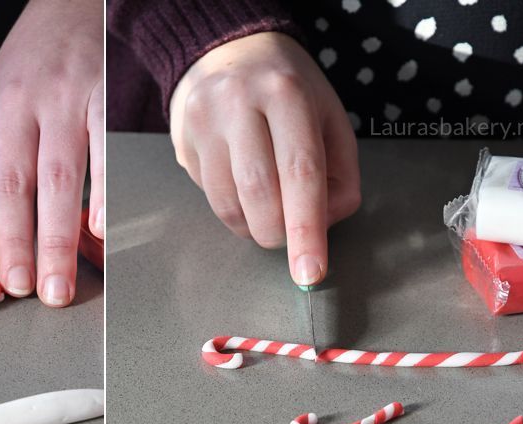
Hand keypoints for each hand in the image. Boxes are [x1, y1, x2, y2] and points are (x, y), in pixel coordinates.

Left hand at [0, 0, 103, 307]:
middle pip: (42, 183)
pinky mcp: (118, 96)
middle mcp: (44, 105)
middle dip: (44, 243)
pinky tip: (111, 223)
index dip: (9, 236)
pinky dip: (114, 188)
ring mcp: (84, 99)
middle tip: (47, 293)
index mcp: (8, 111)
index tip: (13, 281)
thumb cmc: (35, 59)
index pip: (4, 183)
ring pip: (80, 169)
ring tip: (86, 268)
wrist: (78, 2)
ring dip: (81, 225)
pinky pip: (117, 148)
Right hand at [169, 32, 360, 285]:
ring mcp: (203, 124)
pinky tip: (244, 188)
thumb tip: (324, 224)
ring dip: (255, 226)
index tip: (310, 271)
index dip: (307, 230)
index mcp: (286, 94)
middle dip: (279, 233)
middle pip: (259, 195)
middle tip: (291, 237)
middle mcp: (239, 104)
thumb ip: (340, 173)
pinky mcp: (182, 144)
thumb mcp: (329, 117)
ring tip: (269, 207)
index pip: (300, 173)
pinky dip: (234, 210)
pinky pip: (209, 199)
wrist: (226, 52)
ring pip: (229, 206)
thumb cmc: (287, 90)